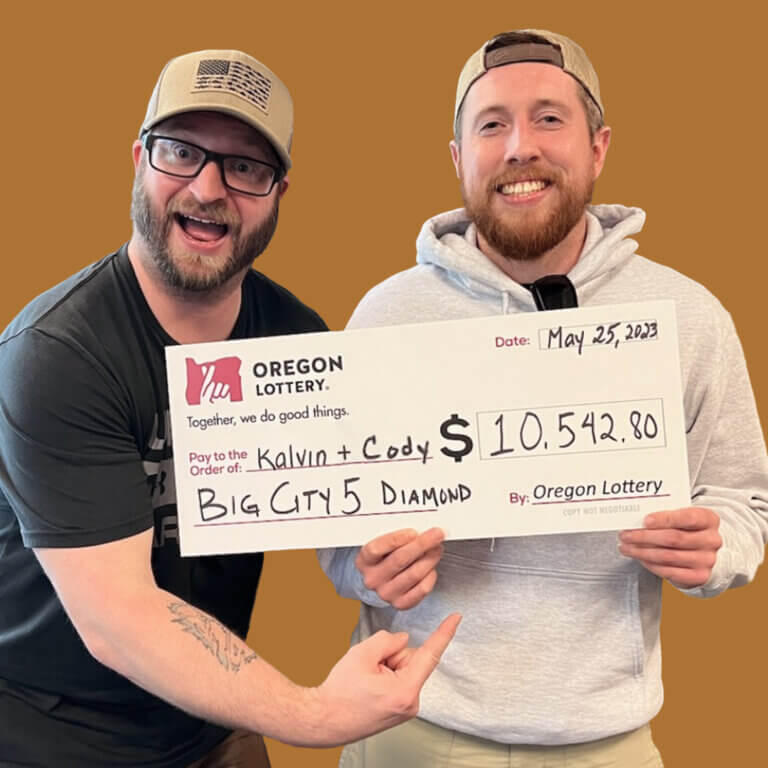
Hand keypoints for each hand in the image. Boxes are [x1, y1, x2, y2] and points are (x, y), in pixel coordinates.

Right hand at [313, 613, 460, 745]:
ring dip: (386, 667)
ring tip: (366, 681)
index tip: (457, 618)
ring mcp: (406, 708)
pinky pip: (398, 679)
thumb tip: (403, 640)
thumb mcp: (362, 654)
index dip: (444, 633)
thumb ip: (388, 640)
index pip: (430, 654)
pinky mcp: (400, 710)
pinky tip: (369, 687)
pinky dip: (385, 676)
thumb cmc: (340, 691)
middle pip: (411, 659)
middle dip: (392, 655)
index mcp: (405, 689)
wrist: (324, 720)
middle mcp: (411, 702)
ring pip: (403, 668)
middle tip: (369, 668)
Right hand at [356, 527, 444, 609]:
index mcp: (364, 561)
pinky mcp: (401, 603)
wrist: (381, 580)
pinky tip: (431, 567)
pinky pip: (422, 589)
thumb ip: (395, 537)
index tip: (413, 531)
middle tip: (436, 534)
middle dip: (421, 544)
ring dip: (430, 558)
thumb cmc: (384, 558)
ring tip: (437, 548)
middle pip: (399, 560)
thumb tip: (418, 530)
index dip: (396, 539)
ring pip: (414, 574)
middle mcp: (373, 579)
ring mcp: (386, 593)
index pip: (376, 549)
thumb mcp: (382, 544)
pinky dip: (430, 576)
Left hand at [618, 507, 721, 587]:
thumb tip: (637, 519)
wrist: (703, 550)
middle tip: (625, 535)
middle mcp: (711, 540)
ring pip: (668, 556)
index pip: (688, 517)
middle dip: (644, 537)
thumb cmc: (686, 528)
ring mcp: (707, 560)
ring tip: (627, 547)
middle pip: (673, 538)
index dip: (665, 519)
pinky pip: (669, 571)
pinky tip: (640, 558)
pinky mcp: (699, 576)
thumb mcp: (681, 515)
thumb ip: (665, 515)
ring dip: (642, 552)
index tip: (645, 520)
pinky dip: (650, 564)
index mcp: (708, 519)